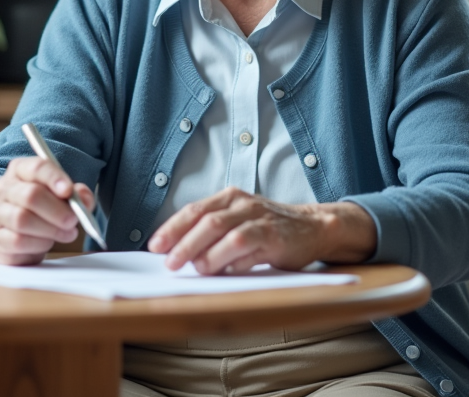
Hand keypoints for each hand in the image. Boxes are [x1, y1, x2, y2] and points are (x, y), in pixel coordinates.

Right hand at [0, 156, 96, 265]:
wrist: (9, 231)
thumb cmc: (39, 209)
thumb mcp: (58, 195)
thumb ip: (76, 195)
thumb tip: (84, 200)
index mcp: (20, 170)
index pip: (36, 167)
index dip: (54, 178)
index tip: (69, 191)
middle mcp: (4, 188)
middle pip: (30, 195)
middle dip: (57, 210)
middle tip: (73, 220)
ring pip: (22, 219)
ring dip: (50, 229)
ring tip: (66, 233)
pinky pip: (18, 241)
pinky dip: (39, 244)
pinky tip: (47, 241)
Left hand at [146, 187, 375, 274]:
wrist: (313, 226)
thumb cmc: (270, 227)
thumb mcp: (238, 220)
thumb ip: (213, 232)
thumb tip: (179, 253)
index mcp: (230, 197)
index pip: (194, 210)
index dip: (172, 228)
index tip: (155, 246)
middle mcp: (243, 204)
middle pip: (207, 221)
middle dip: (184, 243)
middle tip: (170, 263)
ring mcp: (260, 219)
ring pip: (226, 234)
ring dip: (206, 254)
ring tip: (194, 269)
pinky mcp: (274, 237)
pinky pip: (248, 247)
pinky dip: (233, 261)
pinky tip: (224, 272)